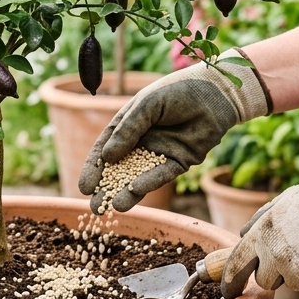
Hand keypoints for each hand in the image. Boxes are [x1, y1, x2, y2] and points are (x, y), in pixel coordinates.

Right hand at [78, 49, 268, 212]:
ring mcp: (160, 153)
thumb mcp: (146, 105)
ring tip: (110, 208)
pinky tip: (134, 192)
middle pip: (119, 168)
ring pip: (139, 177)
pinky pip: (161, 175)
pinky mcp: (180, 161)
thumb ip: (128, 130)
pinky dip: (148, 184)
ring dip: (125, 192)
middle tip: (93, 207)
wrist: (215, 92)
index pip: (105, 149)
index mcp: (128, 125)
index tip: (84, 187)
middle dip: (106, 188)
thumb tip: (107, 157)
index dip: (94, 168)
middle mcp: (141, 141)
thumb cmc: (177, 91)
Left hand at [220, 165, 298, 297]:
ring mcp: (295, 271)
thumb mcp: (284, 200)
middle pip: (266, 281)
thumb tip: (243, 235)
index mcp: (261, 233)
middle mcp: (274, 256)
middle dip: (275, 272)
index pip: (237, 264)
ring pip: (293, 283)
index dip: (231, 280)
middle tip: (294, 253)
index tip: (229, 291)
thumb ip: (260, 219)